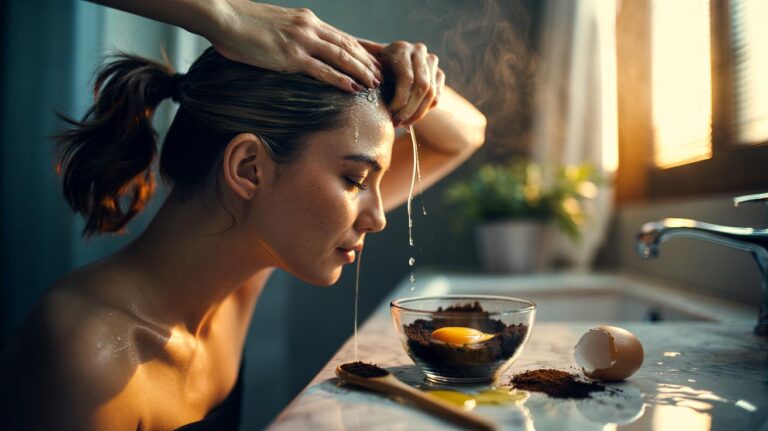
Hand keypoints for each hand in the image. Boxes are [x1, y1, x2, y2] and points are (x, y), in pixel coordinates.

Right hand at [209, 2, 381, 92]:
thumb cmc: (243, 24)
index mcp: (307, 20)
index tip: (372, 62)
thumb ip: (290, 36)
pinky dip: (341, 80)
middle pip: (348, 46)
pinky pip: (323, 70)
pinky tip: (353, 88)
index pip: (342, 36)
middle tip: (380, 76)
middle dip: (367, 62)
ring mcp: (301, 41)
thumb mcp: (274, 27)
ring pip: (341, 57)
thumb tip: (293, 51)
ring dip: (360, 71)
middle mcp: (309, 28)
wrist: (224, 17)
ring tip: (373, 84)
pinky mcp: (291, 56)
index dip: (360, 50)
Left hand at [360, 39, 444, 126]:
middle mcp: (419, 52)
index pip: (407, 79)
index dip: (400, 100)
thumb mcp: (367, 68)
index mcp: (401, 49)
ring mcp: (431, 62)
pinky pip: (437, 96)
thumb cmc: (373, 69)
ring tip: (403, 123)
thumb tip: (355, 77)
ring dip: (418, 113)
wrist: (389, 64)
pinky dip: (425, 110)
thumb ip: (363, 71)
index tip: (390, 114)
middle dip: (410, 110)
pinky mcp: (438, 73)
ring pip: (432, 93)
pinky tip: (411, 118)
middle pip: (422, 87)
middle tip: (398, 123)